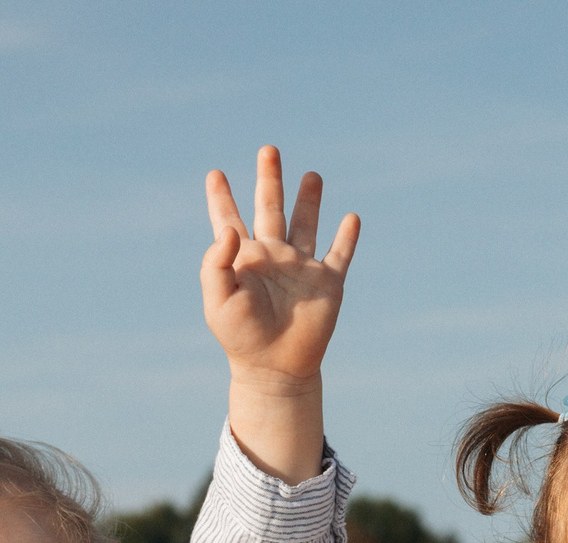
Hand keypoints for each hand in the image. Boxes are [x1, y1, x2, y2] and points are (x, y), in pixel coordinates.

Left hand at [200, 146, 356, 483]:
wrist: (274, 368)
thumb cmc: (240, 337)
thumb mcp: (218, 299)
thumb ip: (217, 263)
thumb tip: (230, 228)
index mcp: (244, 258)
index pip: (229, 220)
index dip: (221, 197)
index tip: (215, 174)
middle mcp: (274, 256)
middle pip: (270, 208)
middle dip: (269, 179)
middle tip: (269, 150)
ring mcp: (301, 268)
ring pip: (306, 224)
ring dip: (309, 200)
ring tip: (311, 175)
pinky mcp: (327, 283)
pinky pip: (340, 255)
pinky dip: (347, 236)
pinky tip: (351, 218)